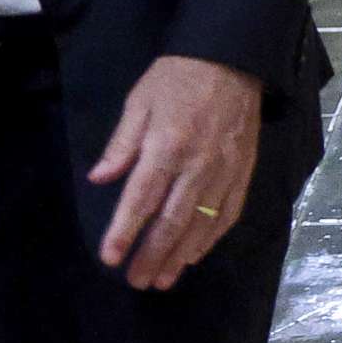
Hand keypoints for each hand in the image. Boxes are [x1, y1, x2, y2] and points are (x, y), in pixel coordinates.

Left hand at [88, 54, 262, 290]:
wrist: (231, 61)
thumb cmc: (176, 79)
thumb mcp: (139, 102)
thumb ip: (121, 144)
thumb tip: (98, 179)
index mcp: (167, 146)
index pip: (141, 199)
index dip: (124, 231)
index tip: (110, 257)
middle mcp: (197, 166)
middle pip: (172, 222)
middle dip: (152, 255)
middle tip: (136, 281)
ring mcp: (224, 174)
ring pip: (201, 226)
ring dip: (180, 256)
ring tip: (161, 280)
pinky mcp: (242, 175)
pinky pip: (227, 216)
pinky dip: (209, 241)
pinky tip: (193, 256)